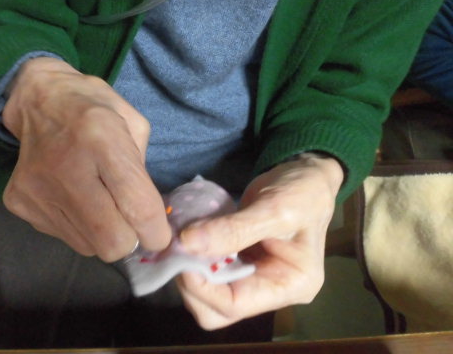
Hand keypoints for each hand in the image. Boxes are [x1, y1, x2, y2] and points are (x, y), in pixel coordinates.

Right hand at [2, 57, 170, 261]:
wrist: (39, 100)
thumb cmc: (95, 110)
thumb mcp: (134, 125)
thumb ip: (144, 174)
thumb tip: (149, 224)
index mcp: (102, 139)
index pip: (138, 209)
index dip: (156, 233)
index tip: (158, 234)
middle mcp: (65, 167)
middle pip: (111, 242)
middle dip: (128, 238)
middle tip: (128, 219)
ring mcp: (36, 188)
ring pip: (88, 247)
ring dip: (101, 232)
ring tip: (96, 199)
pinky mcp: (17, 202)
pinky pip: (63, 236)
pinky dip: (77, 225)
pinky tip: (71, 195)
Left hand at [177, 153, 343, 329]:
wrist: (306, 174)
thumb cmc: (303, 192)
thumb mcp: (274, 209)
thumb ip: (233, 229)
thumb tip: (187, 243)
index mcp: (290, 287)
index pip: (235, 305)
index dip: (202, 287)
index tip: (182, 257)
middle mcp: (270, 291)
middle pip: (217, 309)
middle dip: (192, 284)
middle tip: (177, 249)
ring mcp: (253, 278)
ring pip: (208, 293)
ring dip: (188, 270)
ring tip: (178, 241)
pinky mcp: (239, 262)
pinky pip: (209, 271)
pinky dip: (194, 258)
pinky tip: (186, 238)